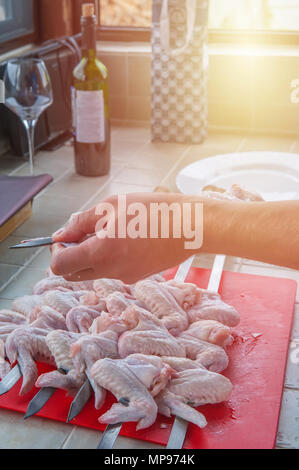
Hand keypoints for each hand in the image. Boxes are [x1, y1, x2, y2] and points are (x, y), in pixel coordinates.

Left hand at [50, 193, 201, 283]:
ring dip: (90, 256)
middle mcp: (110, 270)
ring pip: (93, 272)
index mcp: (100, 253)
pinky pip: (112, 270)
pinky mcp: (136, 276)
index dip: (56, 250)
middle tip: (81, 234)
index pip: (60, 266)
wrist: (188, 226)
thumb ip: (80, 222)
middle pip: (73, 273)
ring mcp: (125, 276)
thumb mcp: (111, 206)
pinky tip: (126, 239)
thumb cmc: (153, 210)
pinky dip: (109, 258)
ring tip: (109, 232)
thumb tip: (60, 235)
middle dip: (70, 256)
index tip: (65, 237)